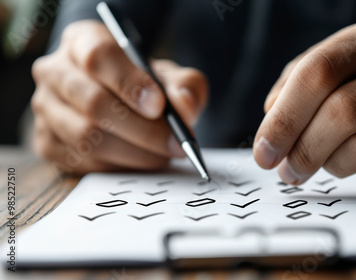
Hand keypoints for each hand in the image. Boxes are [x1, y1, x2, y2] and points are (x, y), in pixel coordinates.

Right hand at [31, 21, 207, 173]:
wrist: (118, 100)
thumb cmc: (142, 84)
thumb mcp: (168, 76)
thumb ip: (185, 86)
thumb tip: (185, 107)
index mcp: (82, 41)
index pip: (98, 57)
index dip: (130, 83)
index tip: (159, 106)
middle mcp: (55, 71)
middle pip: (93, 102)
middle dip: (143, 129)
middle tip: (175, 144)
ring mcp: (46, 108)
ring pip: (87, 137)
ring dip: (135, 152)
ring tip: (163, 154)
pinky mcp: (47, 142)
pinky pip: (83, 162)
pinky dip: (119, 166)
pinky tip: (141, 160)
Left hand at [254, 15, 355, 191]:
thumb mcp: (338, 70)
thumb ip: (298, 85)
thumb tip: (271, 119)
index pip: (320, 70)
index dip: (285, 116)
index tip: (264, 151)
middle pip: (344, 109)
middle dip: (303, 148)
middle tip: (286, 171)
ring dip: (331, 165)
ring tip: (323, 163)